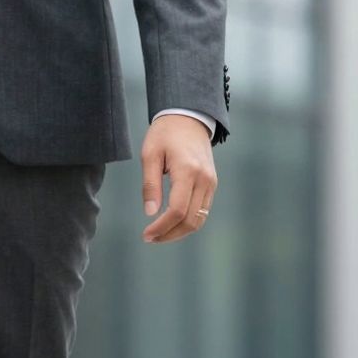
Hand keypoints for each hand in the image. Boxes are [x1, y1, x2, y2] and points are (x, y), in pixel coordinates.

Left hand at [140, 115, 217, 243]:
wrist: (189, 118)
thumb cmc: (165, 134)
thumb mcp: (150, 155)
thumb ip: (150, 184)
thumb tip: (150, 213)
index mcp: (187, 171)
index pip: (177, 210)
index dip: (161, 227)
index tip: (146, 234)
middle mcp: (204, 179)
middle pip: (190, 220)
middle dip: (170, 234)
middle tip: (150, 239)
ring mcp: (211, 183)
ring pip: (199, 219)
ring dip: (179, 232)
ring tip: (159, 235)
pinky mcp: (211, 184)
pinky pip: (202, 211)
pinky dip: (188, 222)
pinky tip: (171, 225)